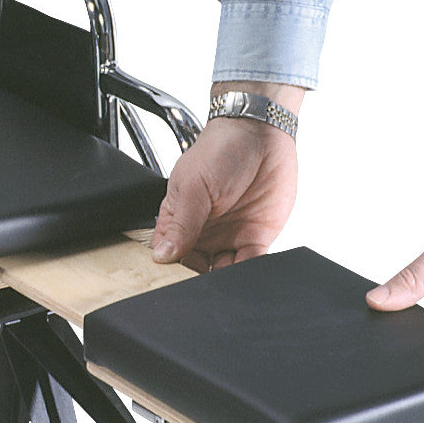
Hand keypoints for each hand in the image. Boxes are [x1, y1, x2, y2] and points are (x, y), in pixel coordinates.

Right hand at [150, 81, 302, 271]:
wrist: (260, 133)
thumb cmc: (220, 150)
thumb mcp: (193, 186)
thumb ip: (181, 224)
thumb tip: (162, 255)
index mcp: (178, 222)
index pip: (169, 257)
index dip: (170, 273)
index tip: (174, 284)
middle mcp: (202, 233)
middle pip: (194, 272)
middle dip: (197, 283)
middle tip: (202, 290)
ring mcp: (229, 237)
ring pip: (223, 273)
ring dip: (225, 282)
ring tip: (226, 284)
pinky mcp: (256, 238)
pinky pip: (252, 264)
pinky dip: (251, 274)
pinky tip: (248, 275)